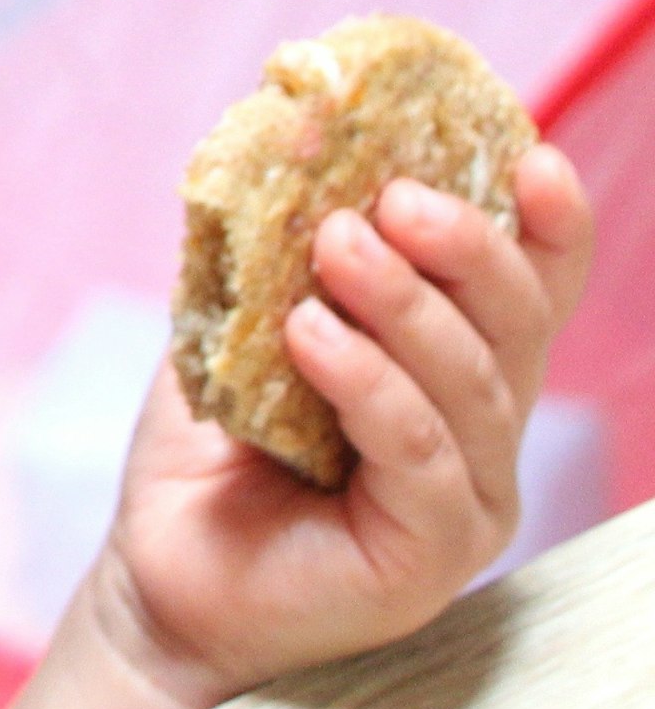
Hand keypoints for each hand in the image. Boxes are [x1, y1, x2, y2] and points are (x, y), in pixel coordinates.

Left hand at [57, 144, 595, 708]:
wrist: (163, 566)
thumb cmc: (212, 446)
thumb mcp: (243, 325)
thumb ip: (278, 251)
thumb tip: (285, 143)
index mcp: (455, 369)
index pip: (533, 290)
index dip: (546, 226)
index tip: (527, 156)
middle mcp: (483, 433)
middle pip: (517, 325)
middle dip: (466, 248)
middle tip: (392, 198)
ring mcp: (469, 498)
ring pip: (473, 384)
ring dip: (405, 304)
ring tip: (337, 245)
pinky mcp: (431, 552)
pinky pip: (419, 452)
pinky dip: (369, 384)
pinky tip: (311, 337)